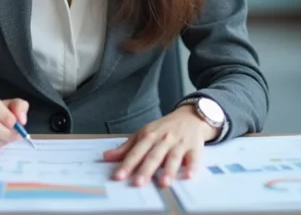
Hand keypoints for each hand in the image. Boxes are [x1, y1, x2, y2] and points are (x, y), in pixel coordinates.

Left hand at [102, 106, 218, 187]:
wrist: (189, 117)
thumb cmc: (163, 128)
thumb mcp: (143, 134)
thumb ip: (126, 148)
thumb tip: (106, 156)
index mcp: (149, 135)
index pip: (136, 152)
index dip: (127, 164)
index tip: (119, 176)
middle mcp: (163, 139)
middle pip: (154, 155)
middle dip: (146, 169)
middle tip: (138, 182)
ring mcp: (179, 143)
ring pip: (173, 157)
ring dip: (169, 170)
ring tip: (163, 182)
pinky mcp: (194, 147)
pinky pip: (194, 158)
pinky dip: (192, 167)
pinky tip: (189, 176)